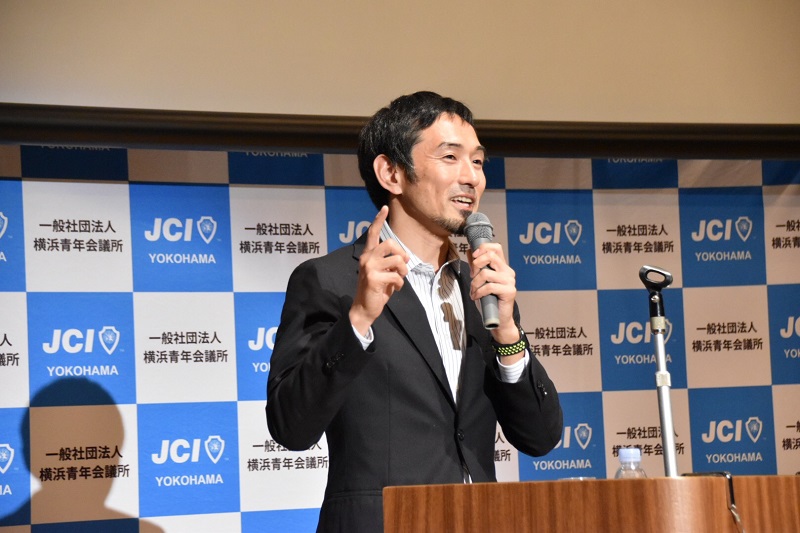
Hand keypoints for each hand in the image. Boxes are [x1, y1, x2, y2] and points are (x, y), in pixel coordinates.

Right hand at [349, 206, 409, 335]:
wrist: (365, 308)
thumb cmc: (376, 290)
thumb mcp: (383, 273)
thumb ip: (390, 262)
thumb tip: (404, 257)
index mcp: (368, 255)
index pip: (373, 233)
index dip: (378, 220)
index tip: (385, 208)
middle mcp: (366, 258)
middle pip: (390, 243)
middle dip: (402, 253)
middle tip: (403, 265)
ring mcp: (369, 268)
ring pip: (397, 260)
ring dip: (403, 271)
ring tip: (400, 279)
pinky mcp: (374, 278)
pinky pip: (396, 276)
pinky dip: (400, 284)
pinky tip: (394, 289)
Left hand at [468, 243, 519, 343]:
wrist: (498, 318)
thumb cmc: (488, 300)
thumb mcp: (479, 280)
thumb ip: (476, 266)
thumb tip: (469, 252)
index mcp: (502, 267)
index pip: (496, 248)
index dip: (483, 248)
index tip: (473, 256)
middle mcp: (508, 271)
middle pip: (490, 256)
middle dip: (476, 265)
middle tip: (472, 276)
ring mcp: (510, 281)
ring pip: (486, 273)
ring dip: (475, 283)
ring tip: (474, 291)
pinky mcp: (509, 291)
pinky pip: (489, 286)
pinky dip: (479, 292)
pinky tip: (476, 297)